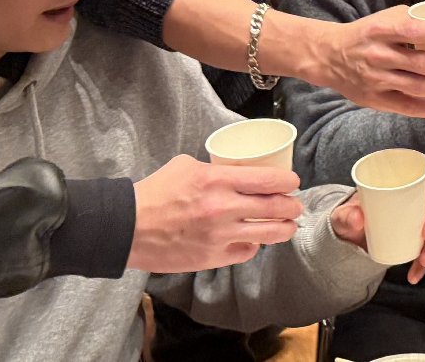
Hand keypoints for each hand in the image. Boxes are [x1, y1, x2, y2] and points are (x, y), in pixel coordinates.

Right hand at [127, 156, 303, 272]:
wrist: (129, 228)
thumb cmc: (155, 193)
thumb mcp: (186, 166)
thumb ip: (215, 169)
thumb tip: (234, 170)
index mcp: (217, 180)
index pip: (267, 180)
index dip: (288, 181)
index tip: (293, 182)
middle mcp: (223, 208)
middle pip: (275, 208)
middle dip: (292, 206)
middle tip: (296, 204)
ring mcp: (220, 236)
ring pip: (267, 234)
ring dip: (283, 229)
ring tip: (288, 225)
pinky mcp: (213, 258)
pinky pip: (245, 252)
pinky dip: (253, 246)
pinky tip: (254, 240)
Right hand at [320, 8, 424, 117]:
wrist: (330, 55)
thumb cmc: (367, 34)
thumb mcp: (386, 18)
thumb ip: (413, 20)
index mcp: (381, 30)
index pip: (413, 31)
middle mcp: (378, 54)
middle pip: (418, 63)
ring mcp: (376, 78)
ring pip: (415, 86)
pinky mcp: (374, 98)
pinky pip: (404, 106)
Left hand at [331, 177, 424, 283]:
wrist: (348, 236)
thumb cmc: (349, 217)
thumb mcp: (343, 214)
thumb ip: (346, 215)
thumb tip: (357, 219)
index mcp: (398, 189)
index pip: (420, 181)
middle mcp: (411, 205)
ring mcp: (414, 224)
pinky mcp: (412, 241)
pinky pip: (422, 252)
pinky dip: (420, 265)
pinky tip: (414, 275)